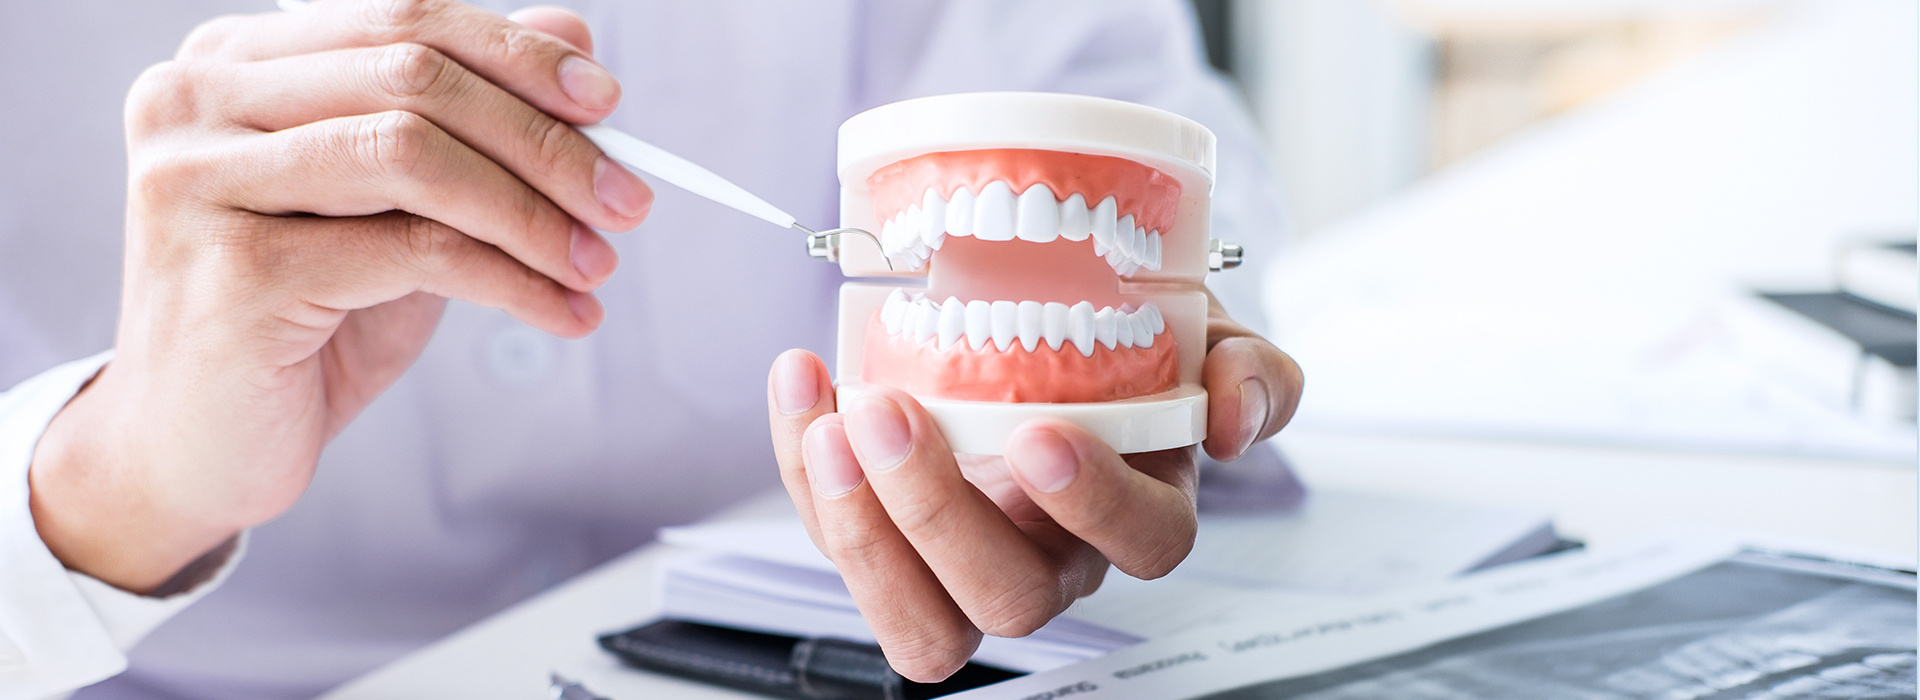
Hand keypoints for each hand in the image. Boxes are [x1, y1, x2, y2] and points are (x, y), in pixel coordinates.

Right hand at [28, 1, 651, 593]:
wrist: (195, 447)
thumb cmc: (297, 319)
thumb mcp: (397, 206)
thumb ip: (469, 119)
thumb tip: (575, 36)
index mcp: (233, 61)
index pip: (404, 22)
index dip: (518, 55)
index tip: (608, 105)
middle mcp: (197, 102)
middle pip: (415, 78)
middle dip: (544, 141)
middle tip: (627, 198)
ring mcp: (201, 181)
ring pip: (415, 155)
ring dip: (533, 212)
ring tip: (597, 263)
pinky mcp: (233, 272)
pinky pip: (412, 252)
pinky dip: (510, 280)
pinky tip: (561, 310)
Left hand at [766, 293, 1301, 680]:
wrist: (1046, 317)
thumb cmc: (1126, 342)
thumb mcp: (1203, 332)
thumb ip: (1248, 367)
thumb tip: (1234, 412)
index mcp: (1141, 507)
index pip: (1144, 542)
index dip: (1094, 503)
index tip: (1039, 433)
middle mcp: (1056, 555)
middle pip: (1010, 597)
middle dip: (940, 514)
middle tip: (894, 415)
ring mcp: (966, 563)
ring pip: (920, 619)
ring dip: (860, 530)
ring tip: (832, 424)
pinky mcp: (890, 547)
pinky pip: (843, 546)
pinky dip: (804, 475)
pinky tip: (803, 386)